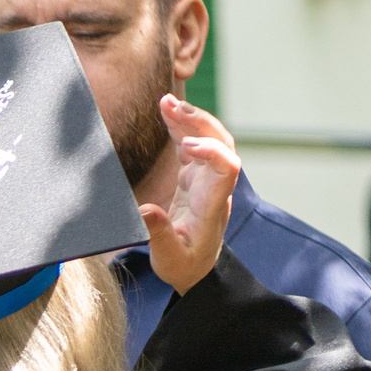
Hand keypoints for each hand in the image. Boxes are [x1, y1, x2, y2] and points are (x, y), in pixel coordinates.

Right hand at [142, 95, 241, 294]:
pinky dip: (180, 127)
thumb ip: (158, 234)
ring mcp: (205, 179)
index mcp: (212, 206)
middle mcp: (214, 187)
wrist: (196, 268)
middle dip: (201, 123)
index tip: (186, 147)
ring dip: (189, 119)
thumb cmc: (184, 265)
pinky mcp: (194, 177)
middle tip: (173, 107)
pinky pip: (192, 145)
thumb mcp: (169, 258)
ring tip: (166, 102)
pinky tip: (166, 112)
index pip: (226, 169)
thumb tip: (144, 211)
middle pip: (222, 144)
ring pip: (209, 139)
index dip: (211, 152)